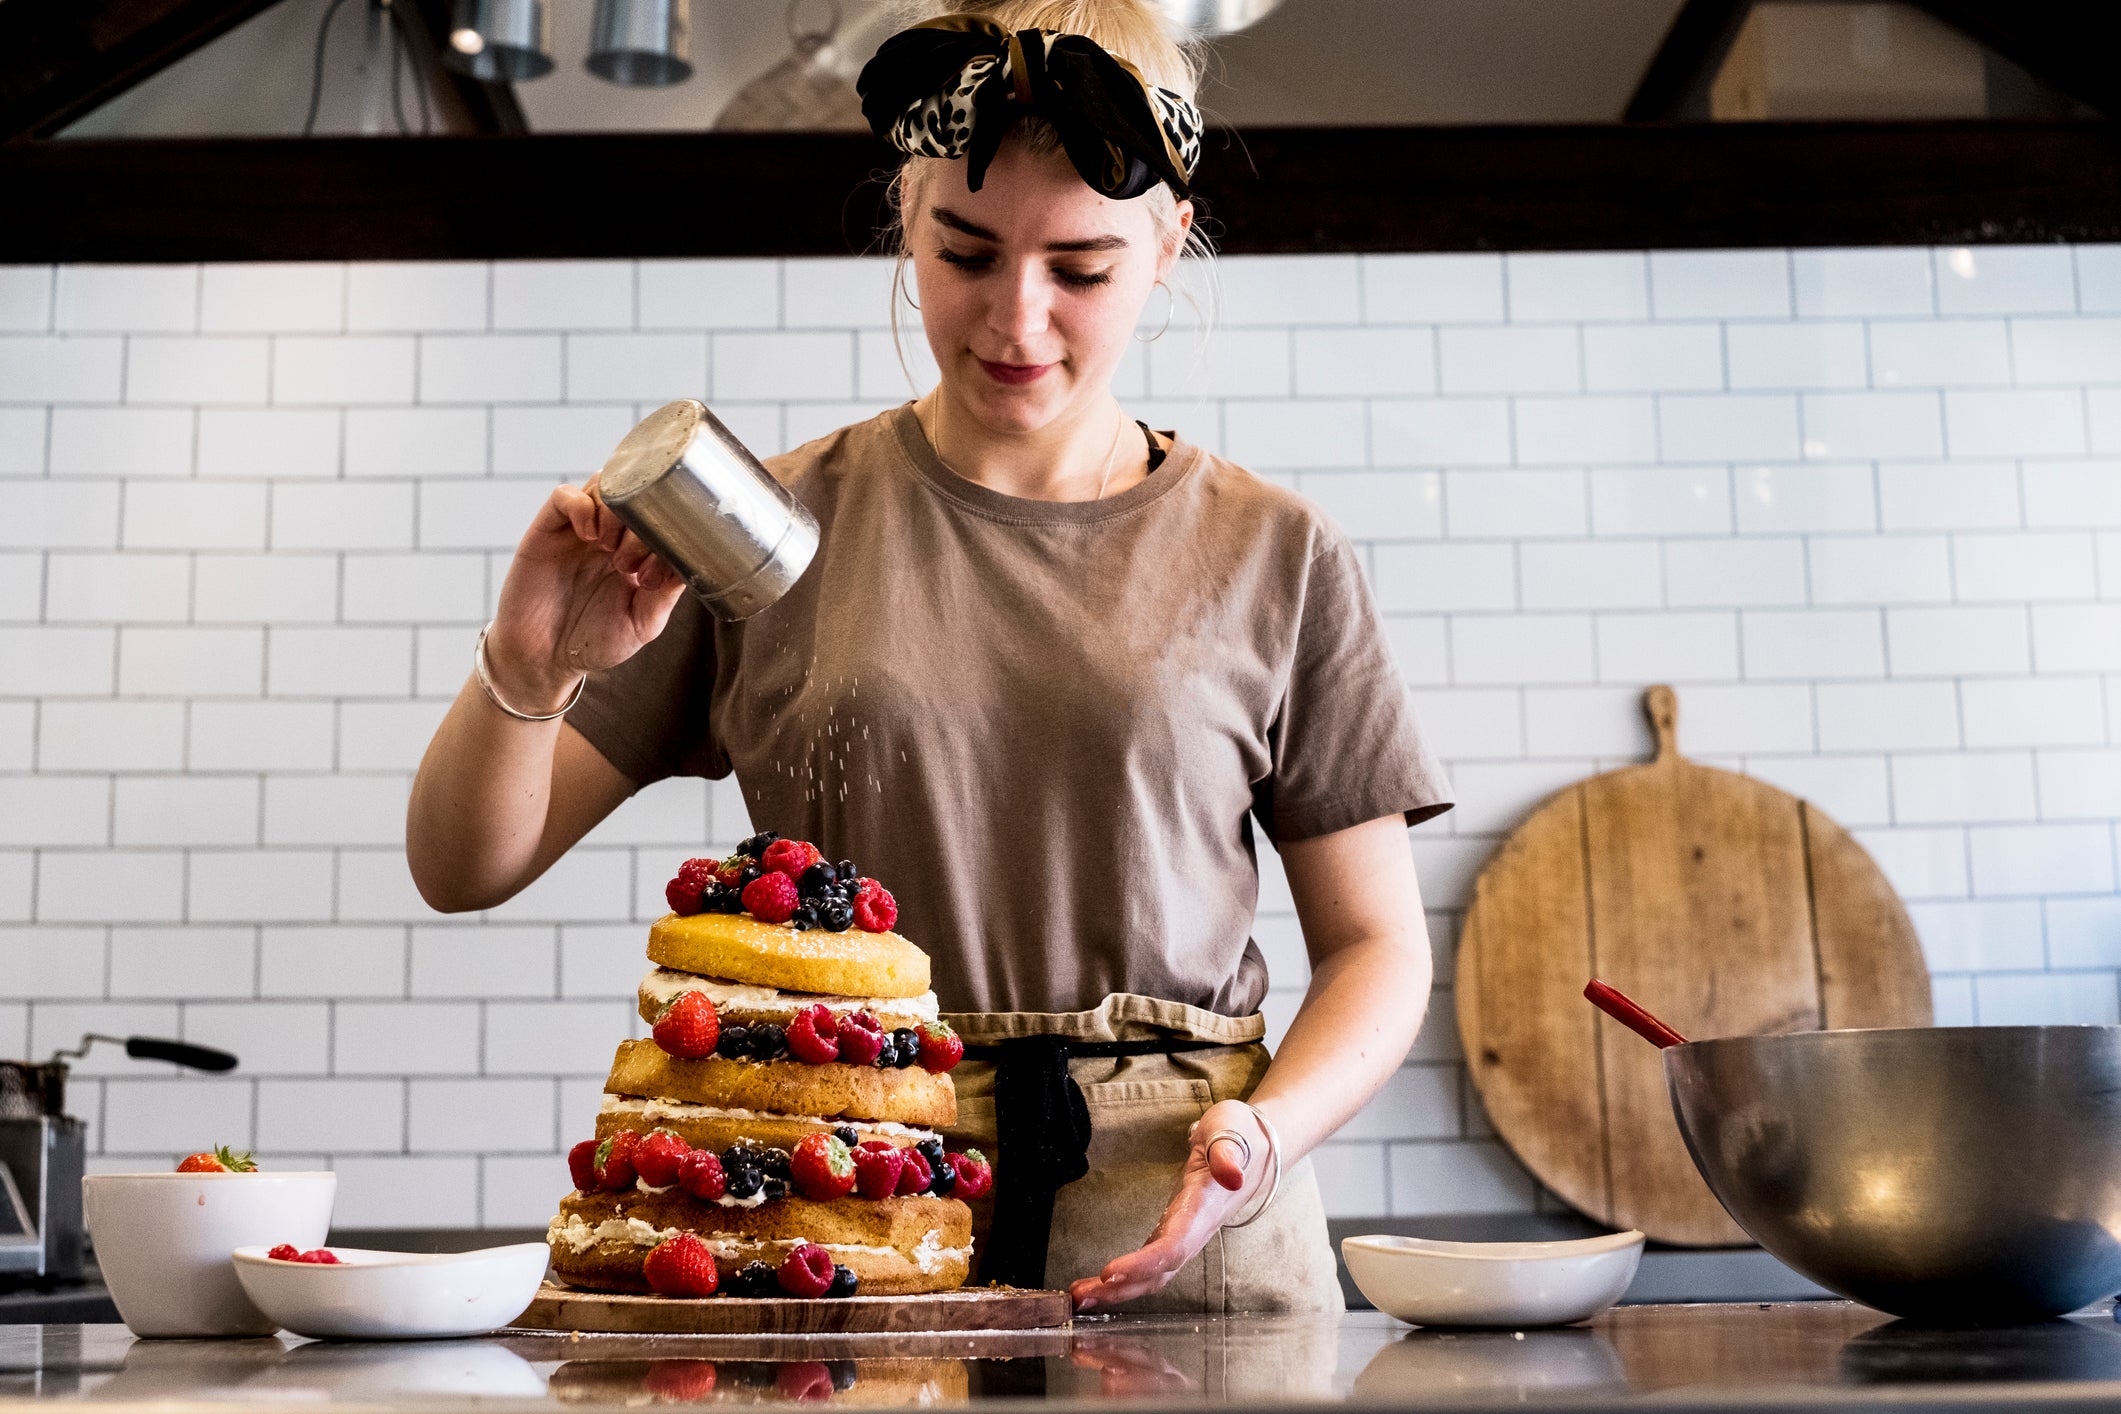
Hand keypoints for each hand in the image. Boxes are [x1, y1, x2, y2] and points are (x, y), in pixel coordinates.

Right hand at [484, 474, 686, 712]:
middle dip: (640, 523)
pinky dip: (581, 506)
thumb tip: (691, 564)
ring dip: (614, 510)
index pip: (661, 519)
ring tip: (609, 548)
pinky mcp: (548, 530)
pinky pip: (565, 495)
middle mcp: (610, 537)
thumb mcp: (642, 623)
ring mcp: (580, 530)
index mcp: (638, 554)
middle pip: (635, 496)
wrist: (543, 657)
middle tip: (630, 562)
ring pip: (604, 486)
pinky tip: (588, 536)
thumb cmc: (594, 641)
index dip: (666, 532)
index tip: (657, 568)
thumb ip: (666, 594)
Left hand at [1067, 1098, 1265, 1311]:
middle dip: (1121, 1287)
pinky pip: (1148, 1266)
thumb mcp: (1231, 1128)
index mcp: (1205, 1207)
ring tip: (1078, 1298)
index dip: (1143, 1262)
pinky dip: (1122, 1280)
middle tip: (1079, 1298)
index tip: (1109, 1272)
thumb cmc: (1239, 1134)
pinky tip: (1096, 1286)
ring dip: (1117, 1290)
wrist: (1255, 1147)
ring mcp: (1184, 1236)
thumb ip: (1228, 1152)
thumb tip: (1232, 1176)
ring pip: (1153, 1275)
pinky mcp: (1173, 1234)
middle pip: (1159, 1271)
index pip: (1174, 1245)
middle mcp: (1195, 1230)